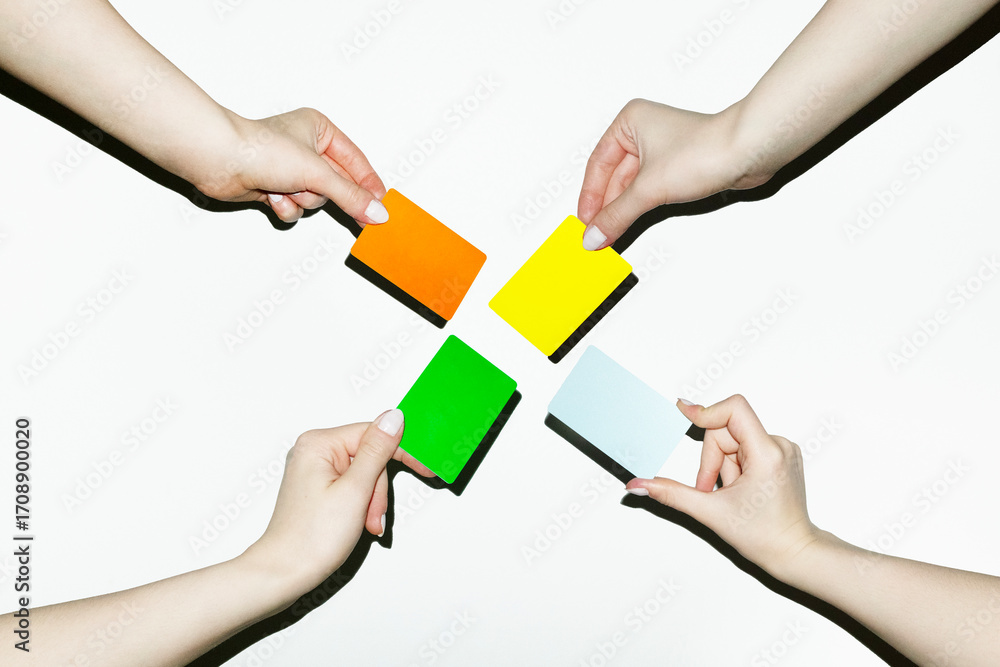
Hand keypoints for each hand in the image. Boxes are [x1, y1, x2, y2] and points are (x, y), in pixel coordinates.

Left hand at [196, 107, 389, 224]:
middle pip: (337, 184)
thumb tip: (377, 213)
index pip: (356, 161)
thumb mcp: (318, 173)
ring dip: (302, 199)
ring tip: (286, 188)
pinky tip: (271, 196)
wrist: (218, 160)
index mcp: (319, 130)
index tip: (382, 206)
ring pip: (315, 199)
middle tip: (359, 218)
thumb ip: (350, 196)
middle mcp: (305, 148)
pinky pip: (295, 207)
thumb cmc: (262, 149)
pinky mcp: (273, 188)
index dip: (369, 185)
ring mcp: (289, 170)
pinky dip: (285, 206)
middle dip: (329, 194)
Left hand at [244, 409, 433, 593]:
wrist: (283, 574)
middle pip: (370, 456)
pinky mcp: (317, 486)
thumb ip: (377, 451)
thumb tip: (393, 419)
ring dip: (371, 501)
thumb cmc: (310, 538)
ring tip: (364, 524)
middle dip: (378, 489)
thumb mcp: (355, 490)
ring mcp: (314, 469)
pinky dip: (361, 504)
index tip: (423, 466)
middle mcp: (313, 451)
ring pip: (364, 474)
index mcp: (318, 444)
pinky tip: (359, 522)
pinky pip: (352, 485)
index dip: (401, 452)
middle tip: (374, 514)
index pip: (374, 434)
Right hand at [577, 99, 772, 249]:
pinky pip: (648, 191)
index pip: (597, 165)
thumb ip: (617, 215)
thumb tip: (593, 236)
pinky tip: (629, 224)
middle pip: (613, 177)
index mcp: (629, 121)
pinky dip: (638, 208)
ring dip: (621, 211)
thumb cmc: (705, 149)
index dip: (589, 197)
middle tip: (594, 235)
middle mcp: (643, 132)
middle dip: (605, 208)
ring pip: (631, 186)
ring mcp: (661, 150)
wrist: (748, 152)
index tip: (584, 223)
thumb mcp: (649, 188)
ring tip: (609, 235)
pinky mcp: (677, 167)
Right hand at [626, 394, 818, 575]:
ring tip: (733, 493)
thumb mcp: (711, 512)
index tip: (683, 411)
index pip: (734, 410)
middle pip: (726, 430)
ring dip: (723, 465)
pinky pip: (744, 447)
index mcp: (767, 454)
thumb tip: (641, 484)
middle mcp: (779, 446)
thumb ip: (671, 493)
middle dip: (712, 459)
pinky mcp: (779, 455)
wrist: (793, 552)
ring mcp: (781, 450)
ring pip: (733, 440)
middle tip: (715, 489)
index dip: (705, 411)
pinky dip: (734, 466)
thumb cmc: (765, 536)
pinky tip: (741, 487)